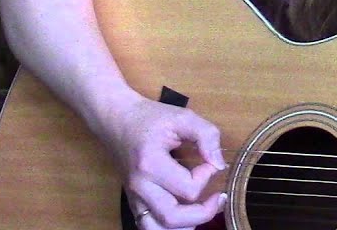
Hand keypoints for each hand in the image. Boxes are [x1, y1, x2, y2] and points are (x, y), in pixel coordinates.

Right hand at [97, 94, 227, 228]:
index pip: (188, 188)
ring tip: (202, 211)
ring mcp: (134, 197)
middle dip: (203, 213)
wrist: (117, 120)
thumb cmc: (150, 118)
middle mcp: (140, 186)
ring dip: (184, 226)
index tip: (209, 161)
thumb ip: (206, 135)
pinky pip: (150, 227)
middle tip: (218, 198)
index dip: (207, 176)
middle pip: (173, 218)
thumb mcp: (182, 117)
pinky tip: (185, 217)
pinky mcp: (134, 202)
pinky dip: (170, 228)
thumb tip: (219, 164)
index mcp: (151, 164)